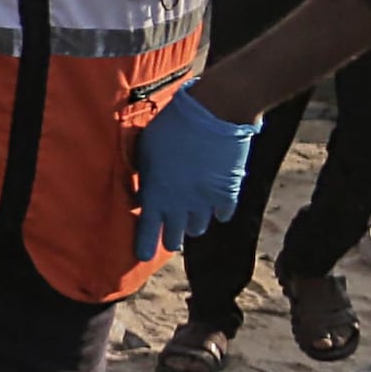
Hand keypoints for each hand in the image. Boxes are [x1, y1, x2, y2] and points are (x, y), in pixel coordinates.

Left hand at [132, 84, 256, 255]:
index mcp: (155, 194)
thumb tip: (141, 187)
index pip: (146, 229)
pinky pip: (223, 214)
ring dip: (193, 224)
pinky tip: (215, 207)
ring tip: (191, 218)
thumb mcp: (144, 149)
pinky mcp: (229, 193)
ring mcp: (206, 201)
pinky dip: (218, 212)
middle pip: (174, 236)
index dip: (144, 245)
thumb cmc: (171, 126)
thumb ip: (143, 174)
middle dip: (170, 238)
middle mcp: (180, 205)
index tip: (142, 257)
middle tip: (170, 239)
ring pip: (198, 227)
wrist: (213, 114)